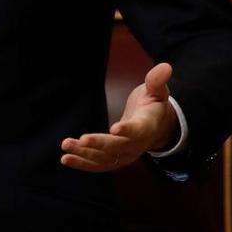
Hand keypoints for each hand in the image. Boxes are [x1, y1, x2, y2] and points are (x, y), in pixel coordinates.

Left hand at [60, 62, 177, 172]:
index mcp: (146, 126)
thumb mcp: (156, 91)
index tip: (114, 128)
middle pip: (118, 148)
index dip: (127, 130)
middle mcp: (136, 145)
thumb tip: (165, 66)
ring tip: (67, 146)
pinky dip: (82, 164)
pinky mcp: (115, 160)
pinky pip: (98, 165)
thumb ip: (156, 81)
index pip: (137, 130)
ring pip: (105, 159)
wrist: (156, 128)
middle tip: (82, 140)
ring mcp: (125, 155)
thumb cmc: (152, 106)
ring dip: (85, 155)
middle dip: (100, 144)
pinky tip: (66, 158)